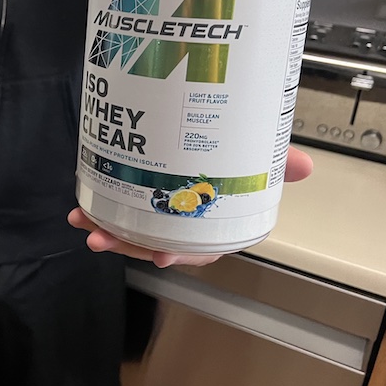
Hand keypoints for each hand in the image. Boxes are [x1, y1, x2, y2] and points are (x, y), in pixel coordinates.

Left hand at [69, 145, 314, 266]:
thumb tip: (305, 166)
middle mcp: (186, 224)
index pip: (201, 248)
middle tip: (100, 238)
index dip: (182, 255)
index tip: (161, 257)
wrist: (210, 128)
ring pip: (133, 232)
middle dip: (128, 245)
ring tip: (82, 225)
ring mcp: (159, 213)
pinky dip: (100, 213)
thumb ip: (276, 163)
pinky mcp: (140, 198)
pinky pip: (120, 213)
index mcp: (216, 222)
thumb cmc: (237, 154)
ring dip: (106, 231)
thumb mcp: (255, 157)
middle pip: (157, 244)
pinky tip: (81, 210)